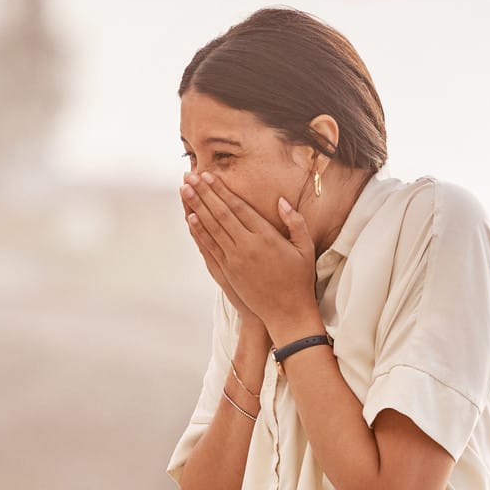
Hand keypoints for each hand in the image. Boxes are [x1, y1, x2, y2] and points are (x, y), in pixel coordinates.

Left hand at [184, 172, 318, 341]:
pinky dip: (199, 233)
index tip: (209, 175)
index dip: (222, 190)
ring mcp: (235, 260)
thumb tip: (281, 201)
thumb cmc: (299, 280)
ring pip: (211, 228)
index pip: (238, 207)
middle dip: (203, 193)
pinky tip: (190, 219)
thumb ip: (295, 222)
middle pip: (220, 213)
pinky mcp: (228, 273)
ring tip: (184, 190)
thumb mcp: (305, 248)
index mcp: (266, 236)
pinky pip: (209, 248)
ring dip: (196, 208)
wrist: (287, 313)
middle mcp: (247, 246)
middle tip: (190, 175)